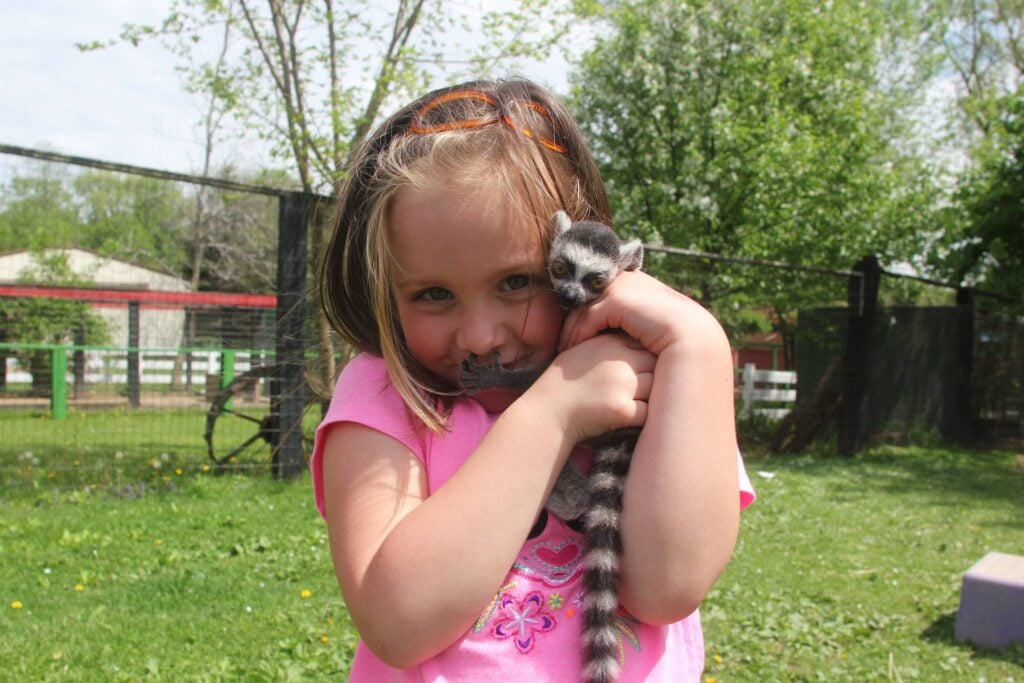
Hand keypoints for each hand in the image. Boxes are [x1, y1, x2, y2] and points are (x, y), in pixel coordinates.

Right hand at [528, 332, 654, 444]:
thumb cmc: (562, 385)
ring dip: (651, 396)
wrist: (545, 414)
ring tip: (635, 403)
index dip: (647, 357)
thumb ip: (610, 346)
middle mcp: (618, 361)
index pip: (646, 343)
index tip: (642, 370)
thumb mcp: (582, 351)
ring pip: (656, 387)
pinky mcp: (622, 410)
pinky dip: (643, 416)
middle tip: (647, 388)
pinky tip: (629, 418)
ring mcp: (622, 385)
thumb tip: (643, 345)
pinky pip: (649, 412)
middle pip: (656, 363)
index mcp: (609, 343)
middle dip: (654, 376)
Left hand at [559, 270, 721, 356]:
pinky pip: (590, 315)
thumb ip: (637, 324)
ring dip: (573, 327)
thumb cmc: (679, 344)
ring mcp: (626, 286)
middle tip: (562, 343)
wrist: (696, 344)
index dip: (587, 311)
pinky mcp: (620, 299)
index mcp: (641, 284)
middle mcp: (633, 279)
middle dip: (575, 318)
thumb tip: (619, 331)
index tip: (574, 334)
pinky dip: (579, 332)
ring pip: (586, 305)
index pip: (604, 292)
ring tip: (564, 349)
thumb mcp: (654, 329)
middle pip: (590, 295)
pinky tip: (573, 349)